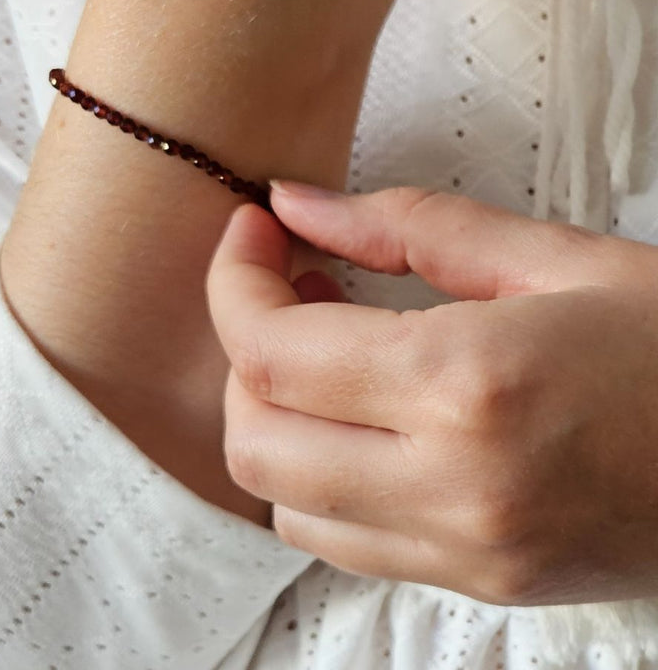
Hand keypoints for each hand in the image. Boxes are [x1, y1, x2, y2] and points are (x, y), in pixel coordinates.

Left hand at [207, 182, 657, 605]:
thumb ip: (405, 225)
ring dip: (273, 414)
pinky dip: (314, 471)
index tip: (250, 233)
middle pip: (253, 435)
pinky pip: (336, 538)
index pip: (273, 353)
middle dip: (242, 352)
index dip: (234, 282)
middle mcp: (452, 487)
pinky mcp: (472, 582)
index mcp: (471, 386)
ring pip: (280, 497)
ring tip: (324, 349)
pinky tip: (357, 415)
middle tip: (286, 290)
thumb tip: (295, 203)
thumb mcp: (553, 256)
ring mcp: (461, 552)